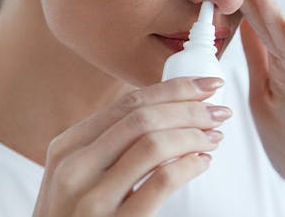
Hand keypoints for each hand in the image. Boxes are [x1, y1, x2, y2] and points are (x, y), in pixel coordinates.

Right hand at [32, 77, 230, 216]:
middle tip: (218, 110)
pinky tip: (201, 163)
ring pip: (153, 145)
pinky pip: (162, 183)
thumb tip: (160, 110)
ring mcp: (93, 199)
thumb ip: (103, 146)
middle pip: (142, 118)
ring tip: (213, 137)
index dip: (171, 89)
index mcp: (66, 147)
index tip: (202, 85)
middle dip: (189, 108)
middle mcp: (75, 168)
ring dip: (192, 135)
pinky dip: (189, 166)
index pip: (125, 103)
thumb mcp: (72, 176)